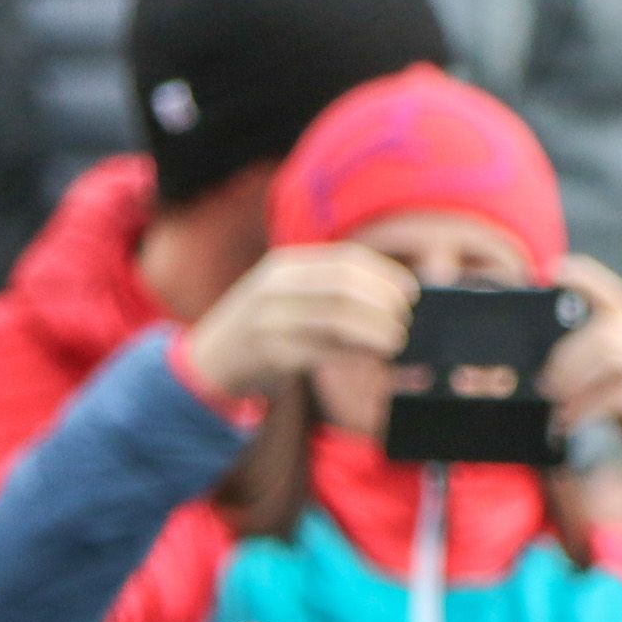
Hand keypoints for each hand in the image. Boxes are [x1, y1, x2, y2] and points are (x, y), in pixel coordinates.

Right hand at [179, 244, 416, 400]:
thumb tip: (388, 298)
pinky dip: (356, 353)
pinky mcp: (273, 354)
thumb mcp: (286, 294)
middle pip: (345, 286)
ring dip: (375, 331)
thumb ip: (326, 289)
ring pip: (338, 318)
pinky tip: (371, 358)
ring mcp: (272, 320)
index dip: (384, 275)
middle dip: (384, 304)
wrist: (209, 361)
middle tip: (405, 321)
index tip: (411, 292)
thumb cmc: (262, 327)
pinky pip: (325, 351)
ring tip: (395, 342)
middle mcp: (277, 288)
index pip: (346, 260)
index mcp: (284, 266)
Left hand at [542, 256, 621, 485]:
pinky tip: (573, 423)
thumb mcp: (619, 394)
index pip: (615, 294)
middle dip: (568, 354)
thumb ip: (597, 376)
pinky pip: (620, 390)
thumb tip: (549, 373)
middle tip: (546, 385)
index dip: (584, 276)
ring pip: (611, 350)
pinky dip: (589, 407)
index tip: (551, 270)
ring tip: (558, 406)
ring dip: (575, 378)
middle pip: (605, 325)